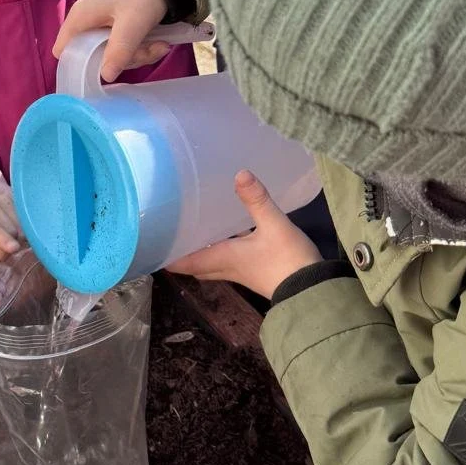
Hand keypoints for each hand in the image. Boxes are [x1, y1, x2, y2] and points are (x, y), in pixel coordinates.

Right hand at [53, 0, 168, 83]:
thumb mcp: (132, 23)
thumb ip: (119, 50)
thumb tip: (106, 77)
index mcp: (80, 19)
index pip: (64, 51)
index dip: (78, 65)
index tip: (105, 69)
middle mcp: (86, 23)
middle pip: (93, 58)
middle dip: (122, 60)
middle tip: (145, 52)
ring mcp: (101, 26)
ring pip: (112, 55)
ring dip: (138, 55)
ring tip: (160, 45)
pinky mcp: (115, 28)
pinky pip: (122, 48)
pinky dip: (141, 49)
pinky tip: (160, 43)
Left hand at [167, 170, 320, 298]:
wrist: (313, 290)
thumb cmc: (288, 259)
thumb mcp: (274, 224)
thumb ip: (257, 200)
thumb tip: (240, 174)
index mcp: (223, 258)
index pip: (185, 262)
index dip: (167, 256)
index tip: (152, 244)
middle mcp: (226, 268)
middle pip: (194, 266)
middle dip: (180, 254)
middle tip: (170, 235)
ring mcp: (241, 273)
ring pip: (210, 266)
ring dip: (199, 254)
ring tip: (193, 233)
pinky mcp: (254, 273)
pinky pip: (227, 263)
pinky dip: (219, 252)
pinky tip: (227, 236)